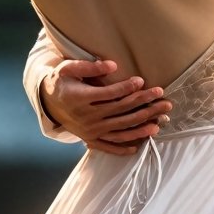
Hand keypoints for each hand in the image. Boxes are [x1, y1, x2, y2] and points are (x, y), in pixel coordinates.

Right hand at [42, 56, 170, 152]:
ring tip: (159, 123)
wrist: (49, 102)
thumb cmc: (62, 81)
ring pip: (119, 130)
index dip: (126, 87)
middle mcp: (86, 117)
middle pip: (121, 112)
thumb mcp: (68, 68)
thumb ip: (89, 67)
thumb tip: (112, 65)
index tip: (142, 80)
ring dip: (141, 127)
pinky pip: (108, 146)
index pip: (109, 94)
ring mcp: (89, 131)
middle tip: (164, 99)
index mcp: (80, 98)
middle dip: (144, 105)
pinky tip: (138, 146)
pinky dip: (122, 148)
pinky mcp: (90, 139)